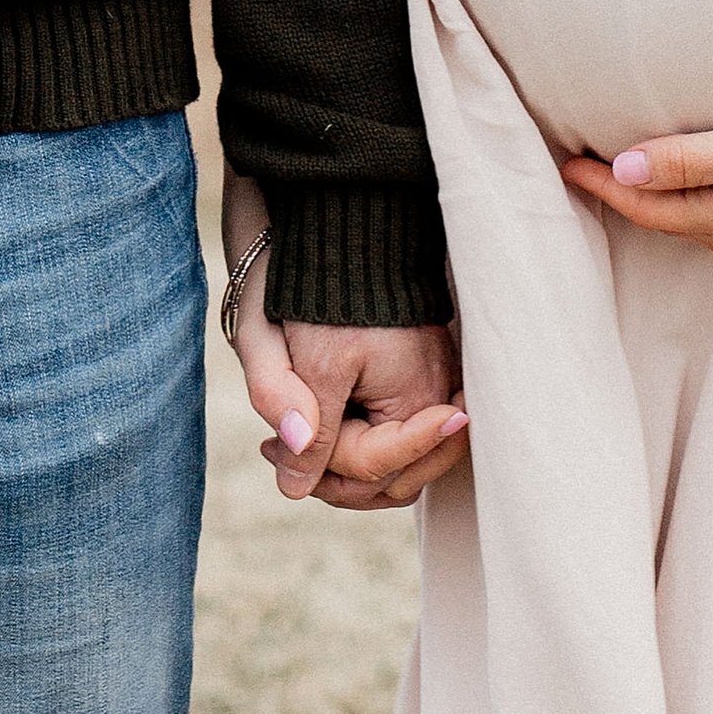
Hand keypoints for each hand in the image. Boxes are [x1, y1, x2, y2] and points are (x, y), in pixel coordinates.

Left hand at [221, 165, 467, 507]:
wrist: (351, 223)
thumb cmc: (331, 292)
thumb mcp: (311, 362)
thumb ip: (307, 429)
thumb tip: (295, 490)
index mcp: (422, 399)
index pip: (377, 468)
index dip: (322, 472)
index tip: (271, 452)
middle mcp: (441, 397)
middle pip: (393, 475)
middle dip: (333, 476)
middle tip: (273, 454)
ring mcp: (435, 384)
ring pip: (393, 456)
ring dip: (339, 458)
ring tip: (280, 440)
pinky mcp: (421, 371)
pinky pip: (394, 426)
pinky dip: (351, 431)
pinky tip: (308, 417)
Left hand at [558, 59, 712, 259]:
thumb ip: (684, 160)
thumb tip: (623, 171)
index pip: (648, 206)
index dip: (606, 188)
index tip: (568, 167)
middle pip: (674, 220)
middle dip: (631, 201)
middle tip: (593, 178)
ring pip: (709, 223)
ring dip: (671, 204)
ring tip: (645, 183)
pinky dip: (711, 204)